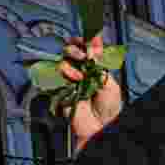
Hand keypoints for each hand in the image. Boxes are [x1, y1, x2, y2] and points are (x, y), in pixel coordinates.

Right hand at [58, 33, 121, 151]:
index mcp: (94, 69)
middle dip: (75, 50)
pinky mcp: (61, 90)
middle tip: (82, 56)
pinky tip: (72, 80)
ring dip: (70, 65)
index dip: (83, 41)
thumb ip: (99, 62)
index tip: (84, 37)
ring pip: (61, 62)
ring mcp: (70, 81)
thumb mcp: (110, 82)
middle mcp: (81, 73)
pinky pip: (55, 77)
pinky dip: (62, 75)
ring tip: (79, 75)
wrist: (101, 127)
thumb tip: (94, 43)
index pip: (85, 50)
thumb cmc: (110, 109)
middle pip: (70, 52)